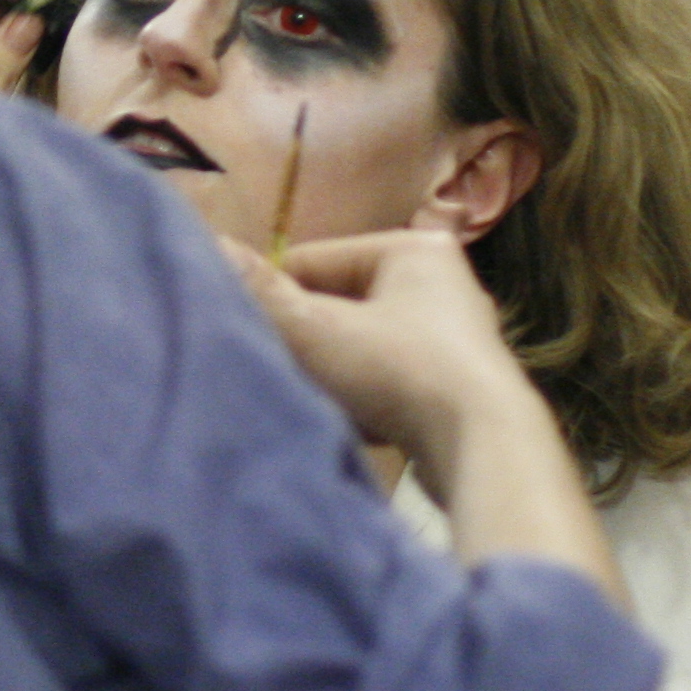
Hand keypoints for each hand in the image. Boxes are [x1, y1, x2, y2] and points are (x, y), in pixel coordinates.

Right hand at [219, 230, 541, 486]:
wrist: (483, 447)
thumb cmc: (399, 371)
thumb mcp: (315, 327)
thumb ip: (260, 290)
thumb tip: (207, 243)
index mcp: (413, 248)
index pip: (314, 260)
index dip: (277, 298)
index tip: (255, 335)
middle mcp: (443, 283)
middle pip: (340, 305)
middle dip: (308, 341)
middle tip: (283, 371)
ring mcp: (456, 338)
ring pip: (363, 347)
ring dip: (334, 375)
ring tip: (320, 401)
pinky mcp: (460, 388)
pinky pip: (391, 382)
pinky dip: (367, 401)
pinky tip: (356, 424)